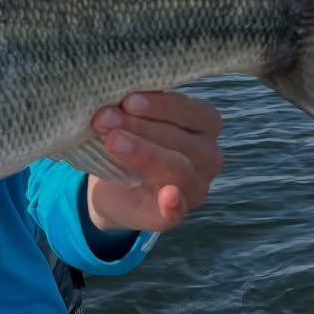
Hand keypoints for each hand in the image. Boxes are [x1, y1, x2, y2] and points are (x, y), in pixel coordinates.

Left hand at [86, 91, 223, 235]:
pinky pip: (178, 211)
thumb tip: (118, 99)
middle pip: (181, 139)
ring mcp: (196, 187)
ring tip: (112, 141)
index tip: (128, 101)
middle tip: (105, 118)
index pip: (191, 111)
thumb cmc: (130, 141)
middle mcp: (208, 155)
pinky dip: (173, 204)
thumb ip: (136, 108)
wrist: (112, 186)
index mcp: (205, 124)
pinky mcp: (175, 214)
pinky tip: (168, 197)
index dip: (160, 105)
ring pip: (179, 168)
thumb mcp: (134, 119)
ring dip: (144, 153)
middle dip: (140, 127)